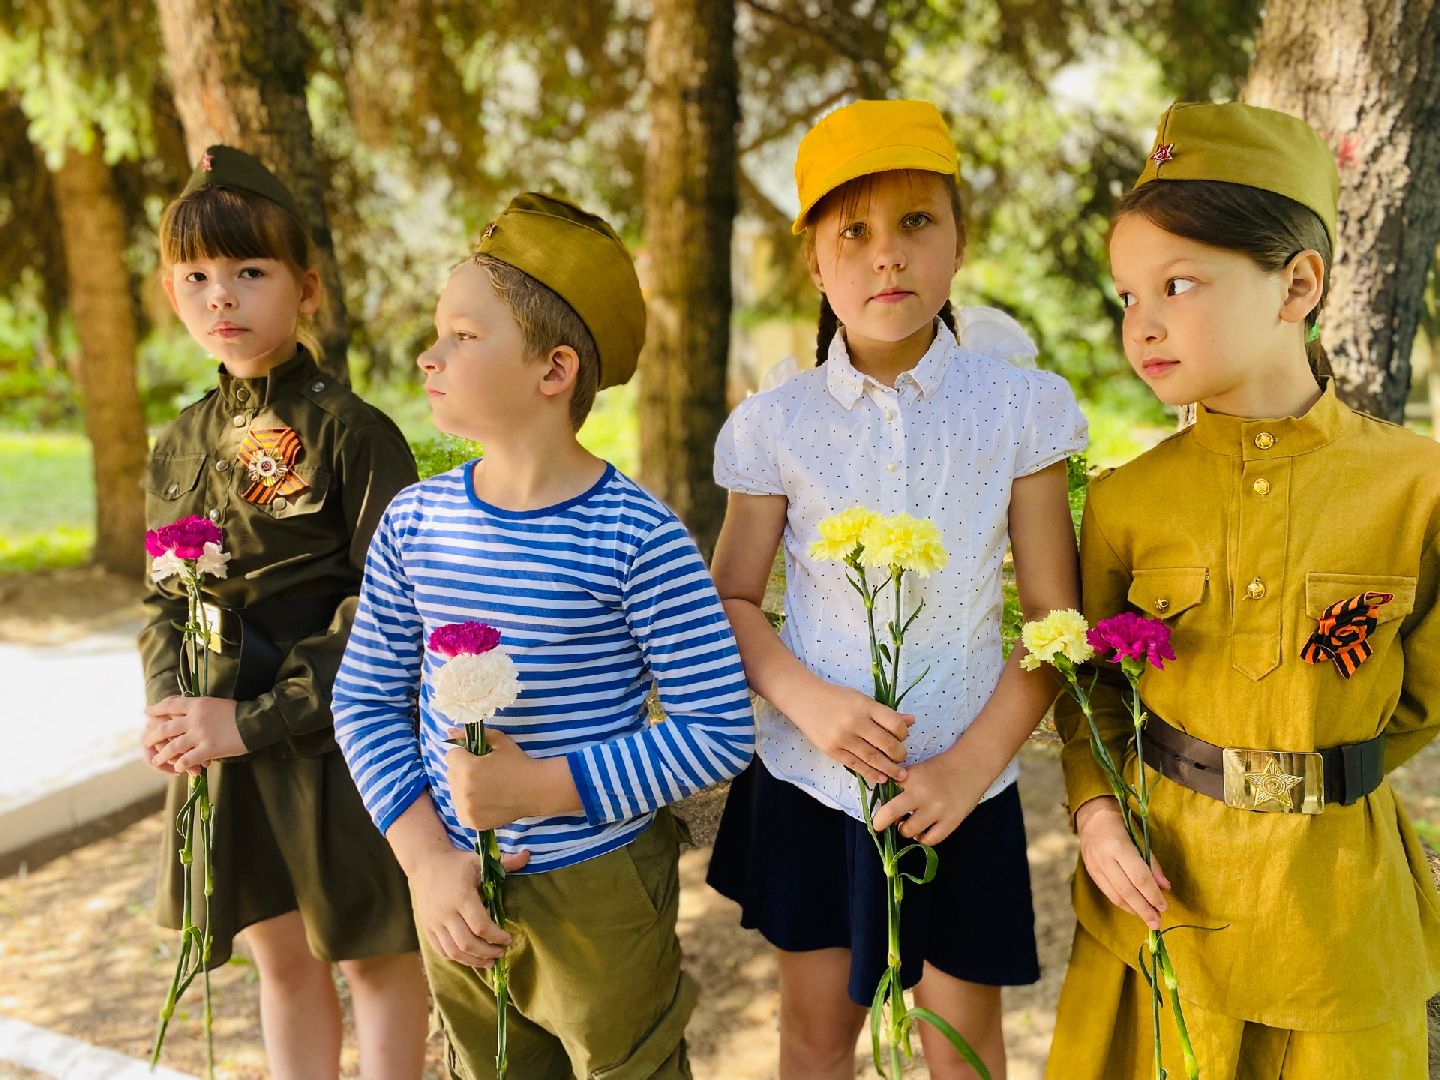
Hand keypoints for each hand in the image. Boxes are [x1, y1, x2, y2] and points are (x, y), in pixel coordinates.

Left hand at [141, 696, 246, 773]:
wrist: (256, 721)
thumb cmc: (240, 712)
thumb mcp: (217, 703)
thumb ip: (201, 708)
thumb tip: (188, 710)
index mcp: (198, 705)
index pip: (171, 705)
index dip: (157, 708)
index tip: (146, 712)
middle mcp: (195, 719)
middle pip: (166, 728)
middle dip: (153, 736)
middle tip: (146, 740)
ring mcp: (200, 735)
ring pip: (173, 746)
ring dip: (162, 754)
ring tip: (156, 760)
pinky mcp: (208, 749)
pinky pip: (187, 759)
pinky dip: (180, 764)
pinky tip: (177, 768)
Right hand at [411, 844, 531, 967]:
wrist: (425, 863)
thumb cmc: (456, 863)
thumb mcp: (479, 861)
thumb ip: (504, 862)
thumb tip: (527, 855)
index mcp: (461, 897)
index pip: (481, 926)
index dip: (497, 936)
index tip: (509, 939)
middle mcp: (446, 913)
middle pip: (467, 943)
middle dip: (487, 952)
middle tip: (502, 952)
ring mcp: (434, 923)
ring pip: (453, 952)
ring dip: (473, 961)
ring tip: (490, 962)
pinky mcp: (427, 928)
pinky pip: (441, 950)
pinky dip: (457, 957)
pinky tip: (471, 957)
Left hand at [444, 730, 579, 830]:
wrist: (536, 790)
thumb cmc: (518, 762)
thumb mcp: (499, 741)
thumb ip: (472, 735)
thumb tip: (449, 732)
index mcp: (469, 769)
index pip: (451, 755)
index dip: (464, 754)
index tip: (478, 757)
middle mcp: (464, 790)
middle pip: (450, 774)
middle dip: (462, 770)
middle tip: (483, 771)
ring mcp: (467, 809)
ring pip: (454, 792)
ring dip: (464, 787)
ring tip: (485, 786)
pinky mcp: (471, 822)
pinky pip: (460, 808)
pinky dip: (468, 804)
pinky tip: (484, 799)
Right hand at [787, 681, 913, 784]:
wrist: (805, 700)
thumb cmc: (837, 698)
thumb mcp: (862, 699)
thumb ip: (886, 712)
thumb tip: (911, 721)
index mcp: (865, 706)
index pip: (894, 724)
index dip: (903, 733)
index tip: (903, 737)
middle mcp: (855, 722)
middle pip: (886, 743)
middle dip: (899, 754)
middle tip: (902, 758)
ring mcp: (843, 738)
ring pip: (873, 758)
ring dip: (889, 768)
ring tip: (900, 775)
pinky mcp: (832, 750)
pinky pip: (856, 765)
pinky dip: (871, 773)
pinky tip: (881, 777)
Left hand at [868, 745, 985, 844]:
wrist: (970, 767)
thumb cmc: (939, 769)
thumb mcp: (916, 770)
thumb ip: (899, 784)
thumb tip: (881, 804)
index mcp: (911, 778)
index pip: (884, 793)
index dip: (877, 803)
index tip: (875, 810)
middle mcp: (922, 794)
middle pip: (890, 813)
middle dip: (879, 822)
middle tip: (878, 825)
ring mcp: (937, 810)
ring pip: (908, 831)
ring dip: (904, 830)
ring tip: (907, 824)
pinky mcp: (951, 822)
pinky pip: (930, 840)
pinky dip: (922, 838)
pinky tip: (922, 831)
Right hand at [1075, 796, 1170, 929]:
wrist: (1091, 815)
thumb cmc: (1122, 823)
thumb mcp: (1141, 837)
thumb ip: (1152, 863)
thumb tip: (1165, 888)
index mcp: (1118, 846)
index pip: (1139, 878)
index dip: (1153, 895)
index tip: (1165, 907)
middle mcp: (1104, 859)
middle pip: (1126, 891)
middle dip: (1144, 909)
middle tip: (1157, 923)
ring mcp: (1094, 866)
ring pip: (1115, 896)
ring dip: (1134, 910)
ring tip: (1149, 918)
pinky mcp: (1090, 872)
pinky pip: (1108, 893)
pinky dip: (1123, 903)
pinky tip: (1134, 908)